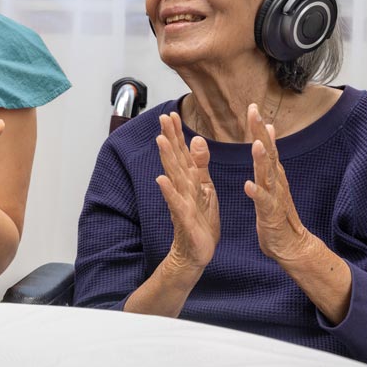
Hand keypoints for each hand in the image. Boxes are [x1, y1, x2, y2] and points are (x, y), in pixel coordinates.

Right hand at [155, 112, 219, 269]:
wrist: (196, 252)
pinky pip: (176, 203)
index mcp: (189, 180)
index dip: (176, 134)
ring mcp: (181, 202)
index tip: (171, 113)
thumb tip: (197, 139)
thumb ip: (200, 164)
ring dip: (167, 158)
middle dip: (169, 138)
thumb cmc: (200, 221)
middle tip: (163, 118)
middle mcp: (182, 188)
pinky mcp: (184, 219)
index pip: (181, 152)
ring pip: (174, 176)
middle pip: (175, 159)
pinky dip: (169, 191)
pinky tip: (161, 180)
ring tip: (160, 140)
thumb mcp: (205, 188)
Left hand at [244, 103, 311, 262]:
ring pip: (268, 174)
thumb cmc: (277, 212)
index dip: (259, 126)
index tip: (252, 106)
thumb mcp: (273, 180)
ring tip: (256, 144)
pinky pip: (263, 202)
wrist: (291, 245)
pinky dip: (257, 193)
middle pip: (269, 152)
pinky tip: (248, 185)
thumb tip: (269, 131)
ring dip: (262, 160)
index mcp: (273, 172)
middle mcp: (276, 180)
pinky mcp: (270, 214)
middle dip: (260, 132)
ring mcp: (275, 196)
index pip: (266, 144)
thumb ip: (270, 157)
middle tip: (254, 112)